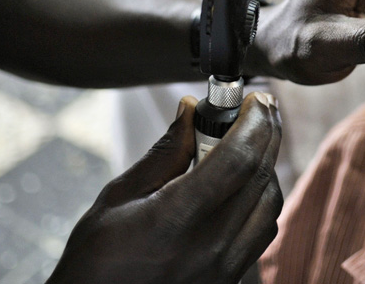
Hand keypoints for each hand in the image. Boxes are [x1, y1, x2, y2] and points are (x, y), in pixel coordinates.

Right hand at [48, 93, 282, 283]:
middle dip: (266, 134)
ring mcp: (223, 270)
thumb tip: (191, 110)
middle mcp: (208, 248)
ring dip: (266, 166)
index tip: (254, 99)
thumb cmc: (95, 260)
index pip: (236, 160)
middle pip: (260, 177)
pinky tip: (243, 183)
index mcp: (175, 221)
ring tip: (248, 141)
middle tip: (260, 107)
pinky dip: (261, 199)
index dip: (253, 122)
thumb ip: (163, 154)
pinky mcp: (228, 281)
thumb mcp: (117, 199)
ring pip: (269, 206)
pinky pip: (261, 232)